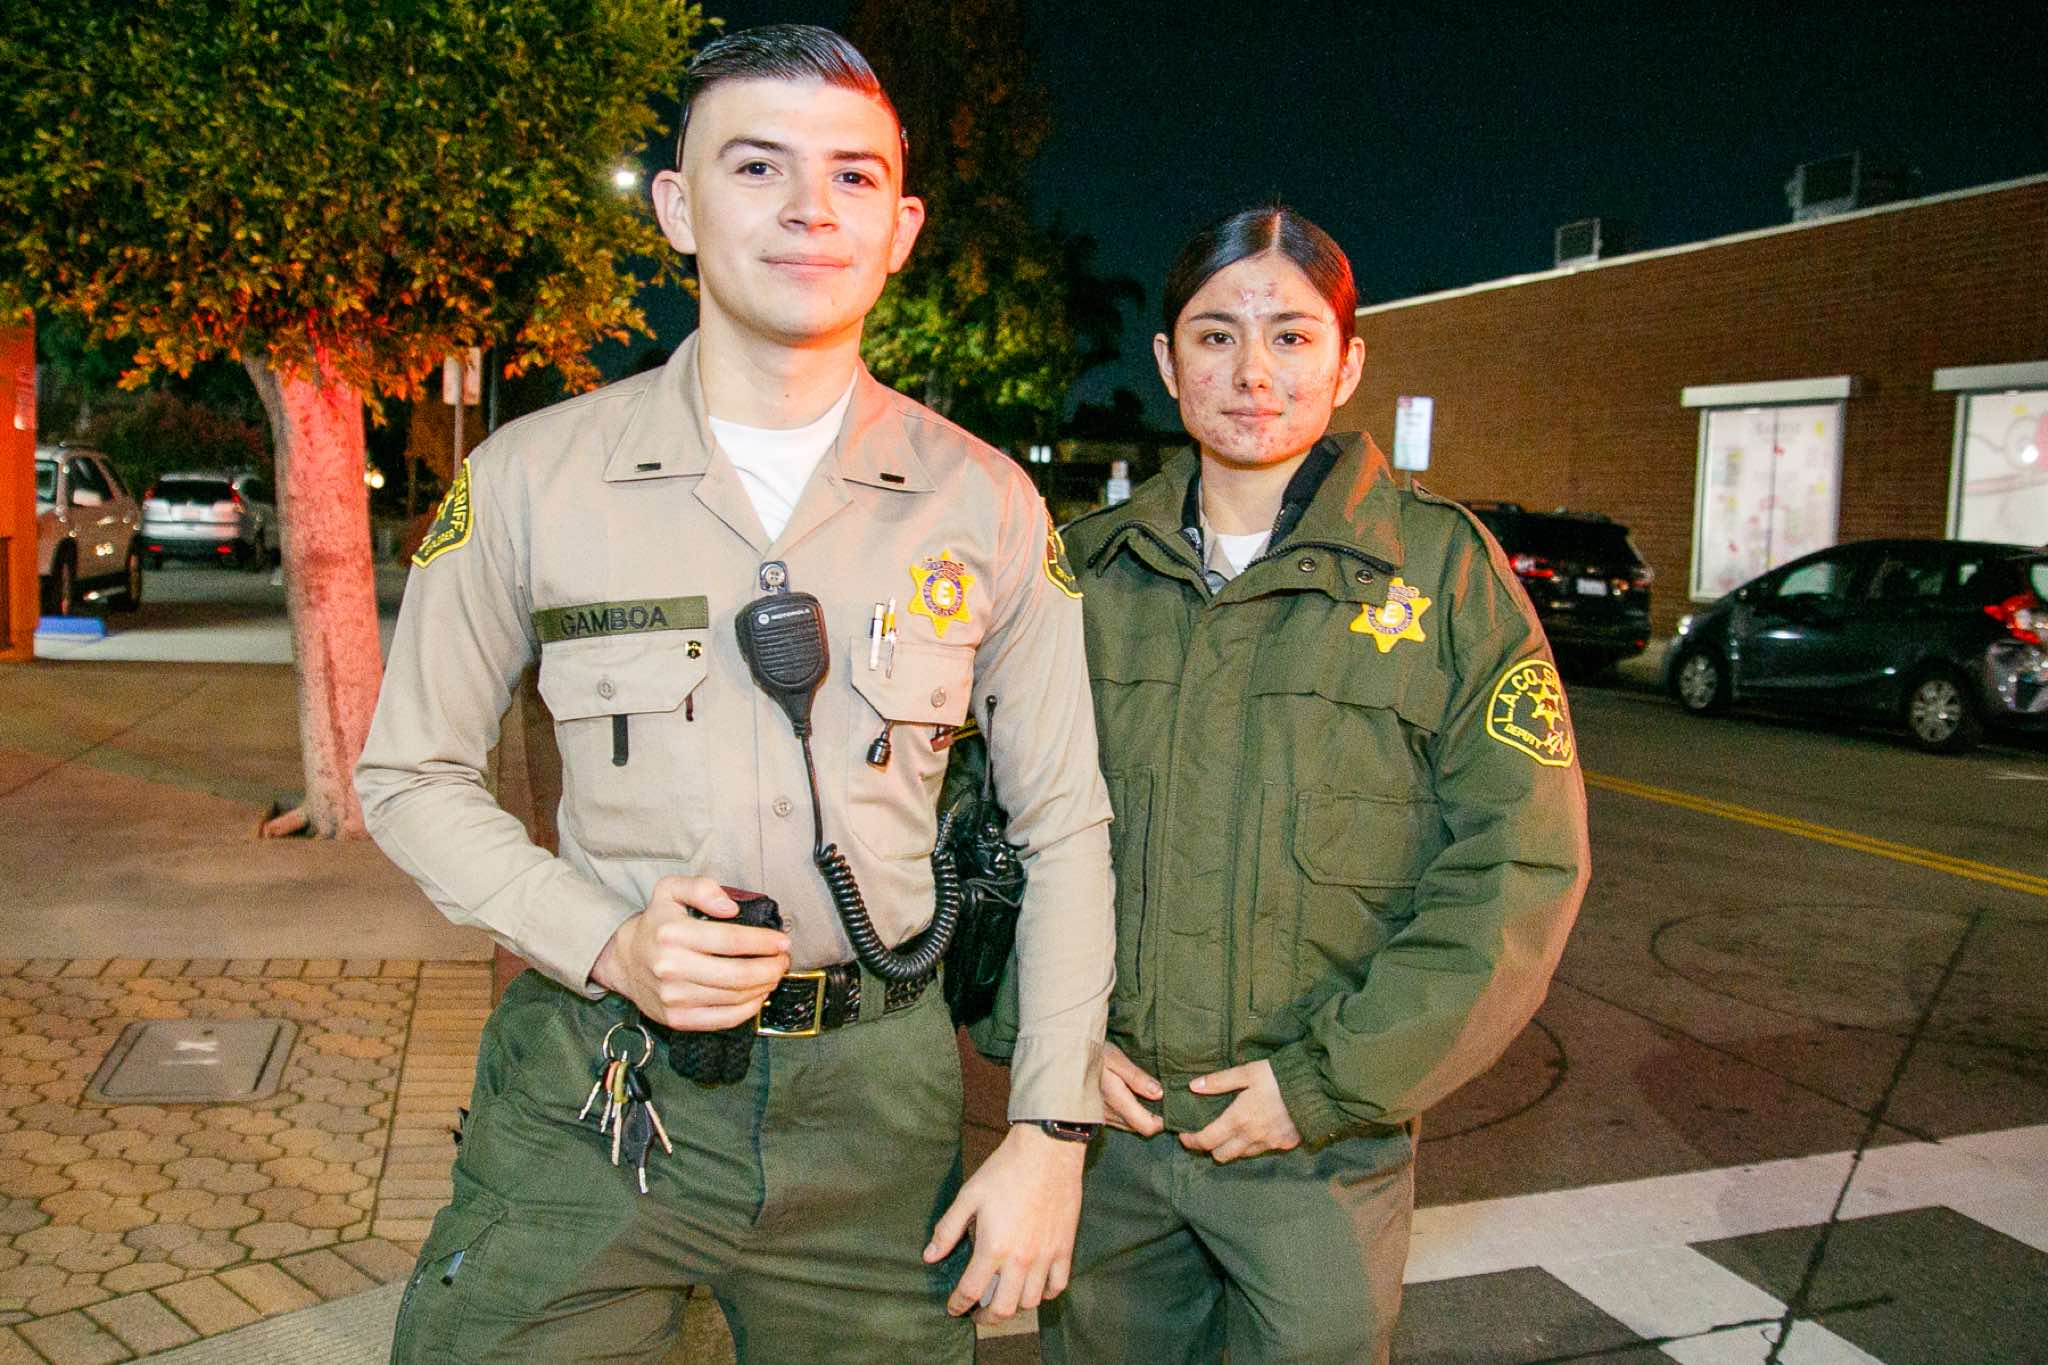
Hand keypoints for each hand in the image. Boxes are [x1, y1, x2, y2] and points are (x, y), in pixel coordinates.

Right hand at [588, 876, 789, 1030]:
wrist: (626, 960)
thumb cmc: (657, 923)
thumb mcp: (671, 890)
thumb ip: (701, 887)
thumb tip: (730, 908)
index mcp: (672, 934)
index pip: (730, 940)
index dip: (763, 942)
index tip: (782, 941)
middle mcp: (671, 968)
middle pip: (737, 974)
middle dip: (770, 968)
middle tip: (783, 961)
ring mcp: (673, 998)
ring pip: (734, 998)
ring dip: (763, 987)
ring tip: (773, 974)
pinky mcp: (677, 1020)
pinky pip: (723, 1020)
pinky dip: (748, 1009)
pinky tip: (758, 995)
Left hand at [924, 1123, 1085, 1323]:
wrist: (1047, 1151)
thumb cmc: (1004, 1170)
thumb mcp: (968, 1196)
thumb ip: (947, 1229)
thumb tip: (929, 1256)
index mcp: (993, 1247)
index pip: (971, 1291)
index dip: (957, 1304)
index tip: (953, 1308)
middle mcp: (1021, 1258)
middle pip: (1003, 1308)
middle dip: (985, 1318)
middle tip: (977, 1314)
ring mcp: (1046, 1256)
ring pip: (1030, 1301)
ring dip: (1013, 1307)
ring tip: (1003, 1300)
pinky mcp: (1065, 1247)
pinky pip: (1058, 1285)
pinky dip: (1045, 1294)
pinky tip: (1034, 1287)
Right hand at [1100, 1042, 1163, 1135]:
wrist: (1065, 1057)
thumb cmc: (1092, 1053)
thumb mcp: (1115, 1059)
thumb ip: (1136, 1077)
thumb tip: (1160, 1093)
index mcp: (1117, 1101)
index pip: (1147, 1126)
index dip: (1163, 1122)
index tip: (1171, 1107)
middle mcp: (1110, 1114)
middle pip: (1141, 1128)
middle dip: (1154, 1117)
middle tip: (1163, 1098)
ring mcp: (1103, 1116)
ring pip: (1130, 1125)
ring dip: (1141, 1114)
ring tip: (1149, 1096)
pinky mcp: (1098, 1114)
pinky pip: (1120, 1120)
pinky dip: (1130, 1112)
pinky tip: (1132, 1096)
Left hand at [1178, 1059, 1300, 1163]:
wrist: (1316, 1087)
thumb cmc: (1278, 1076)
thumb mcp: (1247, 1072)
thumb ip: (1219, 1081)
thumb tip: (1193, 1086)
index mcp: (1239, 1119)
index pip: (1207, 1141)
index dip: (1192, 1141)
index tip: (1185, 1136)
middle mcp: (1252, 1137)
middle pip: (1221, 1156)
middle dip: (1211, 1148)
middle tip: (1207, 1135)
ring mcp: (1270, 1144)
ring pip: (1242, 1155)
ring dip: (1232, 1147)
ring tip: (1230, 1132)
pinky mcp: (1285, 1145)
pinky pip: (1262, 1151)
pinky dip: (1254, 1145)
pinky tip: (1255, 1130)